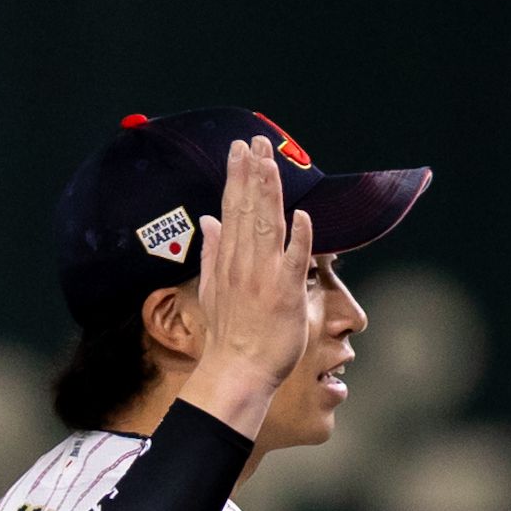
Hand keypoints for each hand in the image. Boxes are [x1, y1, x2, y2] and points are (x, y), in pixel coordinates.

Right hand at [179, 134, 315, 438]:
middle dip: (252, 172)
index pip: (232, 209)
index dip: (237, 177)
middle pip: (248, 209)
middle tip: (256, 141)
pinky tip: (302, 214)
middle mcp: (243, 262)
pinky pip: (294, 260)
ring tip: (270, 161)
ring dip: (270, 192)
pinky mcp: (284, 294)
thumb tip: (208, 220)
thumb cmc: (229, 334)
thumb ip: (211, 251)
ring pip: (267, 225)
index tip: (239, 150)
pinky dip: (299, 237)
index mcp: (228, 260)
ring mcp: (263, 277)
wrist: (237, 370)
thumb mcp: (211, 287)